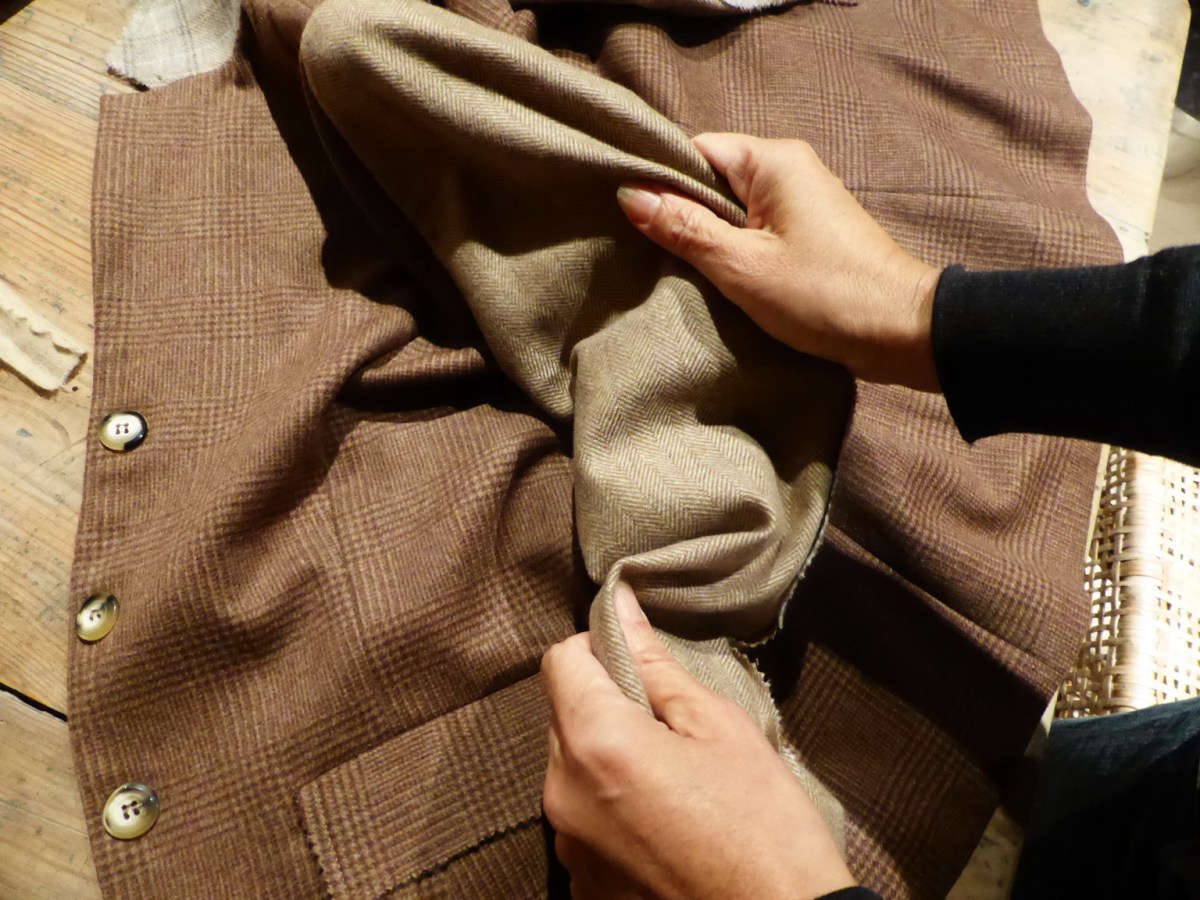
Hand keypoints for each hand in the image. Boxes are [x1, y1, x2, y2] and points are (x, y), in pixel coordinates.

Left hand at [540, 584, 854, 899]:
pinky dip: (610, 809)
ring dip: (608, 759)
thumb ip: (656, 665)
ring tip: (674, 783)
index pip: (560, 660)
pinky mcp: (580, 882)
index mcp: (595, 742)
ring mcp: (567, 844)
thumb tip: (620, 607)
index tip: (642, 664)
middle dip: (607, 706)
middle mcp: (562, 793)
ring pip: (571, 768)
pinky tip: (664, 825)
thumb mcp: (718, 728)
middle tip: (672, 728)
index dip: (601, 649)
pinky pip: (582, 819)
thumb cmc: (763, 826)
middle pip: (564, 715)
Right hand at [618, 133, 941, 390]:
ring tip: (678, 267)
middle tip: (647, 249)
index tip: (630, 214)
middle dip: (682, 212)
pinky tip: (716, 278)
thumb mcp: (741, 265)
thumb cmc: (824, 294)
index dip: (661, 180)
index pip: (697, 151)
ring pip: (732, 208)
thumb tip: (631, 195)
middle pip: (713, 178)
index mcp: (774, 161)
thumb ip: (684, 228)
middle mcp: (790, 170)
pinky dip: (734, 251)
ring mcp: (802, 202)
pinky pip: (755, 230)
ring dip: (708, 237)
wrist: (899, 331)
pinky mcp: (808, 233)